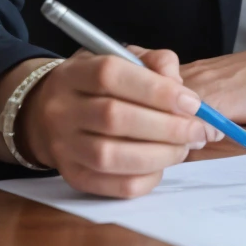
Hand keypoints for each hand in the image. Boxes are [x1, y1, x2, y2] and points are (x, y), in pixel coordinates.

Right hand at [14, 48, 218, 198]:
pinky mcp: (73, 176)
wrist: (47, 114)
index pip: (111, 75)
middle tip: (197, 130)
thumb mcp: (122, 59)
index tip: (192, 102)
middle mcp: (62, 110)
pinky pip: (113, 186)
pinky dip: (146, 178)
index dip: (156, 89)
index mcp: (74, 74)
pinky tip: (162, 166)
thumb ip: (155, 63)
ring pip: (111, 155)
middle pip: (113, 118)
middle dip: (166, 126)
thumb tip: (180, 86)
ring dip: (159, 154)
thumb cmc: (99, 85)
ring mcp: (63, 146)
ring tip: (184, 147)